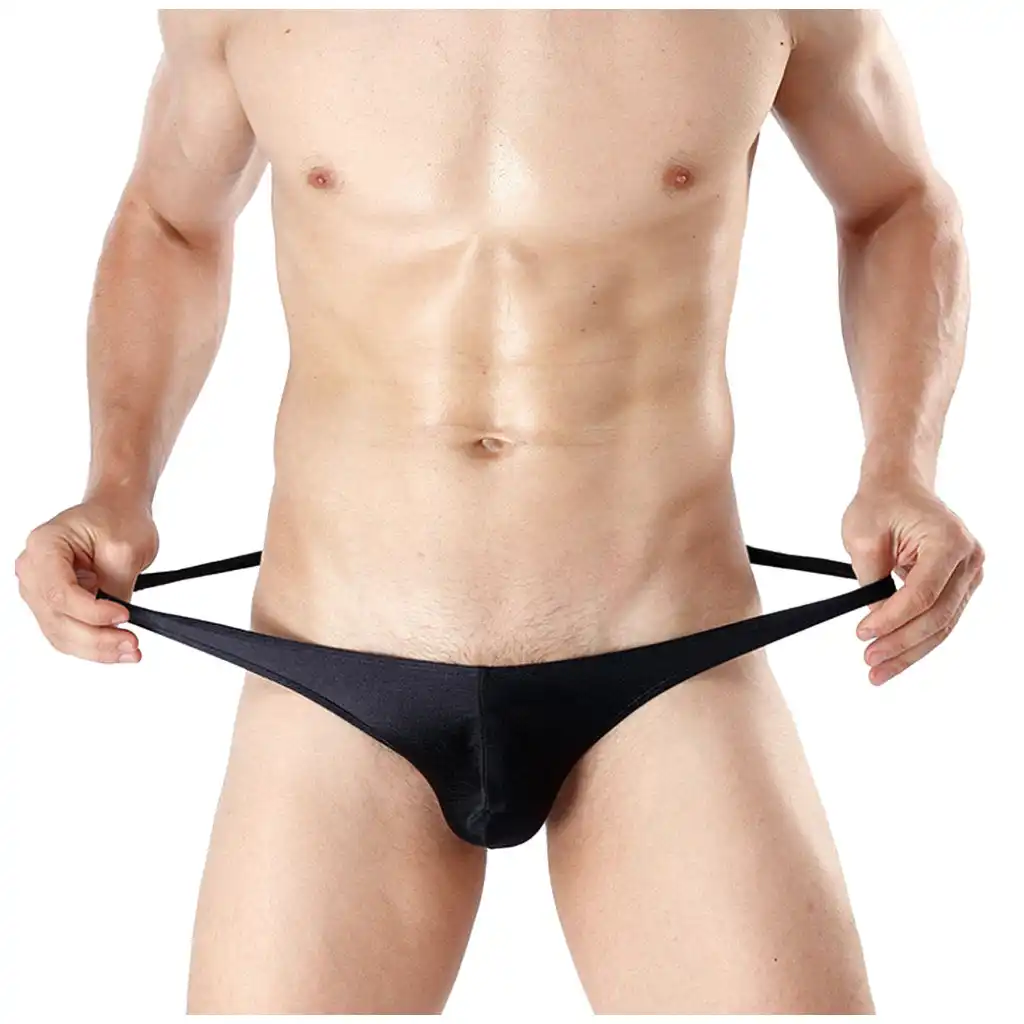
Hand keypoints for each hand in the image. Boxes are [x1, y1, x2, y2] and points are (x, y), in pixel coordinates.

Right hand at [14, 495, 158, 663]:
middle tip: (131, 645)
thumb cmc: (118, 518)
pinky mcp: (54, 604)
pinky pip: (67, 632)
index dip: (91, 612)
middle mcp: (34, 569)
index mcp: (45, 546)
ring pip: (60, 633)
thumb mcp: (125, 548)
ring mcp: (40, 589)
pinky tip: (117, 648)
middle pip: (56, 618)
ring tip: (129, 650)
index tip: (124, 616)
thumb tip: (116, 623)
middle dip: (96, 639)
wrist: (116, 511)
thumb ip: (116, 587)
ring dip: (95, 648)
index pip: (59, 592)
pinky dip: (93, 644)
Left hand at [841, 476, 983, 684]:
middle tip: (870, 661)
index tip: (862, 634)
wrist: (899, 485)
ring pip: (942, 624)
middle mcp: (968, 559)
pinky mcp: (960, 584)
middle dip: (901, 643)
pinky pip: (940, 618)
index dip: (892, 619)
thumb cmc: (880, 503)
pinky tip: (896, 658)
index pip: (922, 593)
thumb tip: (876, 619)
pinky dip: (917, 639)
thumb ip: (871, 580)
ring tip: (879, 671)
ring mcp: (969, 573)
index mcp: (948, 541)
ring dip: (910, 651)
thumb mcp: (863, 536)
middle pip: (937, 615)